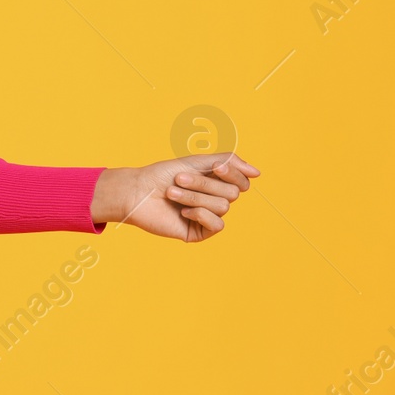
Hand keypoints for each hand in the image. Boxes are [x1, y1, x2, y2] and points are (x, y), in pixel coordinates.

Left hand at [92, 153, 261, 242]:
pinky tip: (182, 212)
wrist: (136, 191)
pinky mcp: (199, 232)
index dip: (234, 174)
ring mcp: (208, 217)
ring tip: (172, 193)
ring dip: (194, 197)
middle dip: (204, 184)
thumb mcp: (196, 162)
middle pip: (233, 193)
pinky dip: (200, 214)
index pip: (242, 181)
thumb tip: (258, 173)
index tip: (217, 167)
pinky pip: (217, 225)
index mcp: (216, 183)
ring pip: (223, 206)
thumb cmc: (162, 175)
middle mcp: (215, 200)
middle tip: (178, 179)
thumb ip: (228, 162)